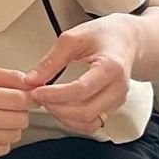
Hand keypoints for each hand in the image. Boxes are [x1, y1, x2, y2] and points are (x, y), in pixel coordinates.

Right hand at [0, 65, 34, 158]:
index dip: (29, 98)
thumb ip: (6, 76)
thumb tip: (30, 82)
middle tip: (10, 107)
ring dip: (11, 126)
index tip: (28, 96)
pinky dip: (2, 139)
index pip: (18, 100)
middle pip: (20, 119)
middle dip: (20, 112)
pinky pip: (4, 149)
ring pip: (14, 135)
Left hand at [21, 14, 138, 135]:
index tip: (36, 91)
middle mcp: (118, 88)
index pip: (81, 89)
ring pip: (88, 122)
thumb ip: (51, 60)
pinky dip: (73, 121)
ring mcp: (117, 100)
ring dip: (63, 117)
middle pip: (86, 111)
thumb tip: (31, 80)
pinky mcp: (113, 107)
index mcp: (111, 67)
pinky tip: (61, 108)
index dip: (55, 95)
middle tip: (38, 96)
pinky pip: (92, 124)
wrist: (128, 39)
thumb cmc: (104, 34)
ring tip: (48, 101)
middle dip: (57, 108)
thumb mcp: (73, 38)